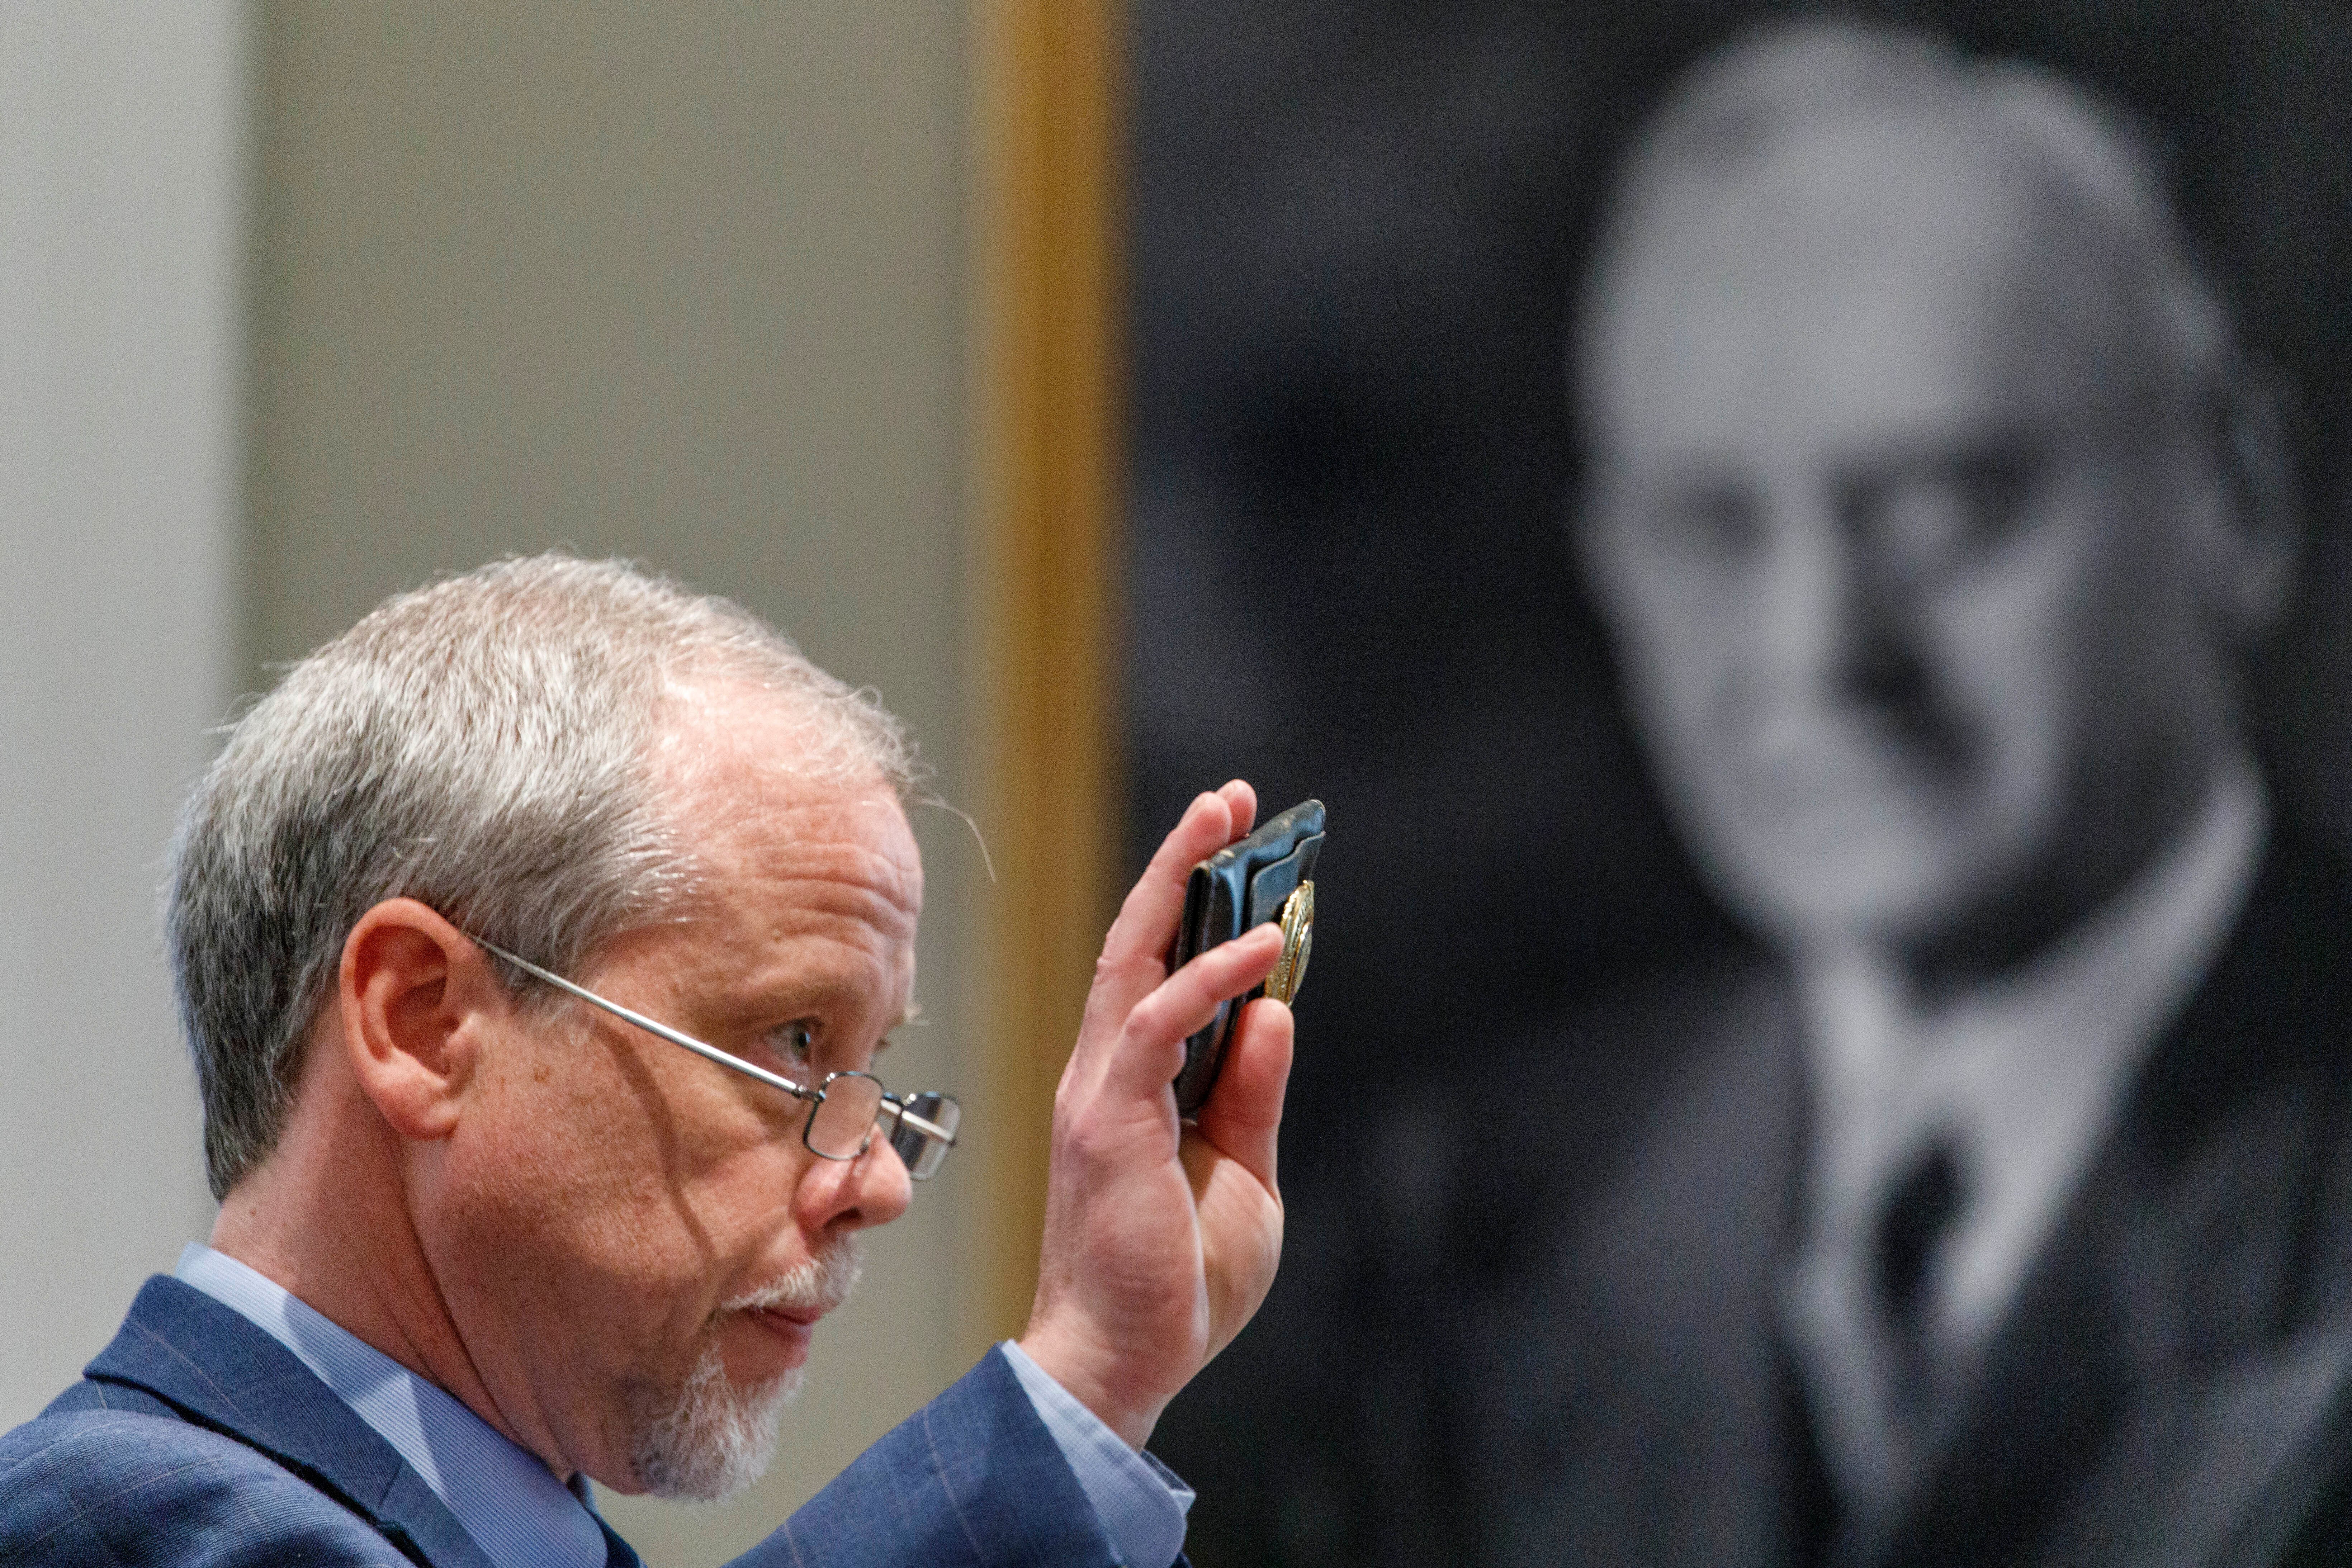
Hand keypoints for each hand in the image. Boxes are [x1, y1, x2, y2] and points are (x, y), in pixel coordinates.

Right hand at [1017, 780, 1295, 1448]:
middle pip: (1135, 937)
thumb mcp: (1244, 1174)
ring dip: (1179, 882)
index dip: (1196, 902)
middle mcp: (1103, 1071)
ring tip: (1228, 823)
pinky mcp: (1108, 1120)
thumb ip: (1252, 1093)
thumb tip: (1273, 1010)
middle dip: (1182, 862)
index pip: (1160, 968)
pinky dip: (1207, 980)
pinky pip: (1155, 1025)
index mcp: (1131, 1083)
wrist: (1124, 1362)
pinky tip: (1258, 950)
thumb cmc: (1176, 1283)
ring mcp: (1099, 1091)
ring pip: (1132, 956)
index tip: (1242, 845)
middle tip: (1230, 799)